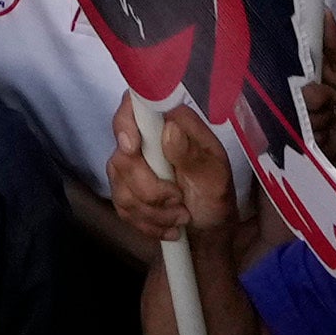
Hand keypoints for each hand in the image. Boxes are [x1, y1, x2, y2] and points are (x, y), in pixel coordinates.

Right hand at [102, 100, 234, 253]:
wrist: (209, 228)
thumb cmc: (215, 195)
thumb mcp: (215, 177)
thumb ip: (193, 153)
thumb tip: (169, 128)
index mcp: (170, 124)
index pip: (135, 106)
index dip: (126, 123)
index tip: (131, 148)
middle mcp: (145, 139)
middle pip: (123, 155)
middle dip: (149, 188)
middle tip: (178, 201)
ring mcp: (130, 164)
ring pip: (119, 184)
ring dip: (152, 210)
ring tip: (181, 217)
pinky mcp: (124, 188)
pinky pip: (121, 205)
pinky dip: (146, 222)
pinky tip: (167, 225)